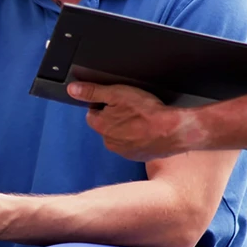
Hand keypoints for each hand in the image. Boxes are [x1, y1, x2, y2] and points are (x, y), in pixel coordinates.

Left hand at [66, 81, 190, 159]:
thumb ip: (93, 91)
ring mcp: (124, 152)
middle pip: (106, 125)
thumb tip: (72, 90)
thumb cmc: (147, 111)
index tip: (117, 100)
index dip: (103, 104)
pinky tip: (148, 129)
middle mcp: (109, 142)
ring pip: (120, 135)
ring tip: (142, 118)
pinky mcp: (138, 157)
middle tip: (132, 108)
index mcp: (101, 127)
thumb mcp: (117, 93)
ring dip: (127, 127)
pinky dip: (138, 137)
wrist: (174, 130)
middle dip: (115, 117)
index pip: (92, 113)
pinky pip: (133, 144)